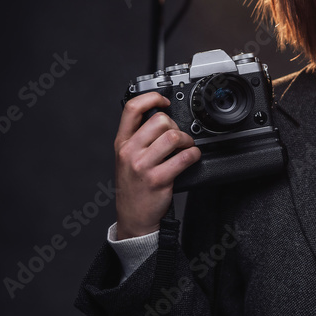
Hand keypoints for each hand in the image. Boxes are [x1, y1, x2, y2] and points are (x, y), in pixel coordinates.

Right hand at [113, 93, 200, 238]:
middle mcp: (130, 152)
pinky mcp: (158, 179)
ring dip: (187, 140)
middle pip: (160, 121)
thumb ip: (138, 137)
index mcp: (122, 143)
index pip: (131, 109)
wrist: (133, 216)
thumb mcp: (126, 157)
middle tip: (179, 137)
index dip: (151, 98)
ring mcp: (143, 166)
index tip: (164, 101)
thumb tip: (160, 115)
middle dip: (176, 126)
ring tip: (186, 148)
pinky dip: (194, 154)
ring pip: (174, 137)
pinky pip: (184, 157)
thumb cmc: (134, 185)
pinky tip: (191, 157)